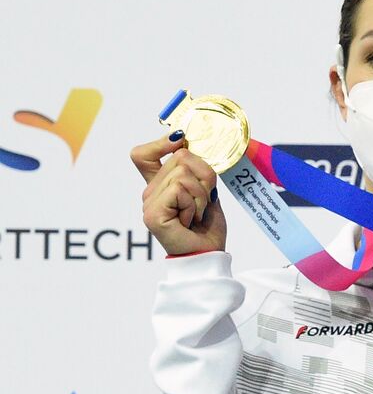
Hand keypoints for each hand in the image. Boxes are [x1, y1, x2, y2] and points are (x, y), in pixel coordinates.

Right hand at [131, 134, 227, 255]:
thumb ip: (195, 171)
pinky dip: (195, 205)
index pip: (142, 155)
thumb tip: (184, 143)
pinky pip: (180, 190)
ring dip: (201, 196)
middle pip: (180, 158)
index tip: (180, 140)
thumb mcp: (206, 191)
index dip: (160, 143)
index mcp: (159, 186)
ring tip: (197, 215)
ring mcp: (149, 204)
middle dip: (204, 177)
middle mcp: (149, 193)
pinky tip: (190, 221)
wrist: (209, 254)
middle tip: (203, 203)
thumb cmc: (207, 227)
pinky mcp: (153, 214)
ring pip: (184, 174)